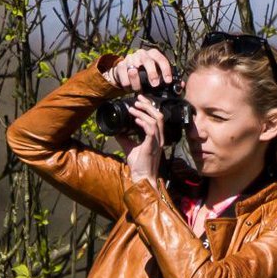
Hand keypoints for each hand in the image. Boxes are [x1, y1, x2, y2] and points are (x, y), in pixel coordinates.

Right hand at [104, 46, 173, 90]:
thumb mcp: (156, 74)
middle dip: (152, 73)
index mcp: (152, 54)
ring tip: (139, 90)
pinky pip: (124, 77)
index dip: (165, 69)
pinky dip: (127, 85)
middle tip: (155, 85)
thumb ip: (166, 79)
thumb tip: (181, 85)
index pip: (161, 59)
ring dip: (137, 83)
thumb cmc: (143, 74)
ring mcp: (130, 58)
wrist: (124, 72)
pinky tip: (129, 88)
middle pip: (147, 61)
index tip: (168, 81)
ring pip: (134, 70)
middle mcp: (141, 54)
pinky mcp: (120, 66)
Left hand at [104, 47, 171, 183]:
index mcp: (156, 137)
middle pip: (159, 115)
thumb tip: (117, 130)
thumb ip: (125, 138)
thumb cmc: (139, 166)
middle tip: (138, 99)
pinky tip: (135, 119)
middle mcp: (159, 138)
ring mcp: (157, 142)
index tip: (139, 101)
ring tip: (134, 108)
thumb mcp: (130, 148)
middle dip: (148, 105)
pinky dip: (143, 122)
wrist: (142, 178)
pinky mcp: (152, 145)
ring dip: (144, 112)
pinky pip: (151, 129)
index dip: (149, 107)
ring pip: (155, 120)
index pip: (157, 118)